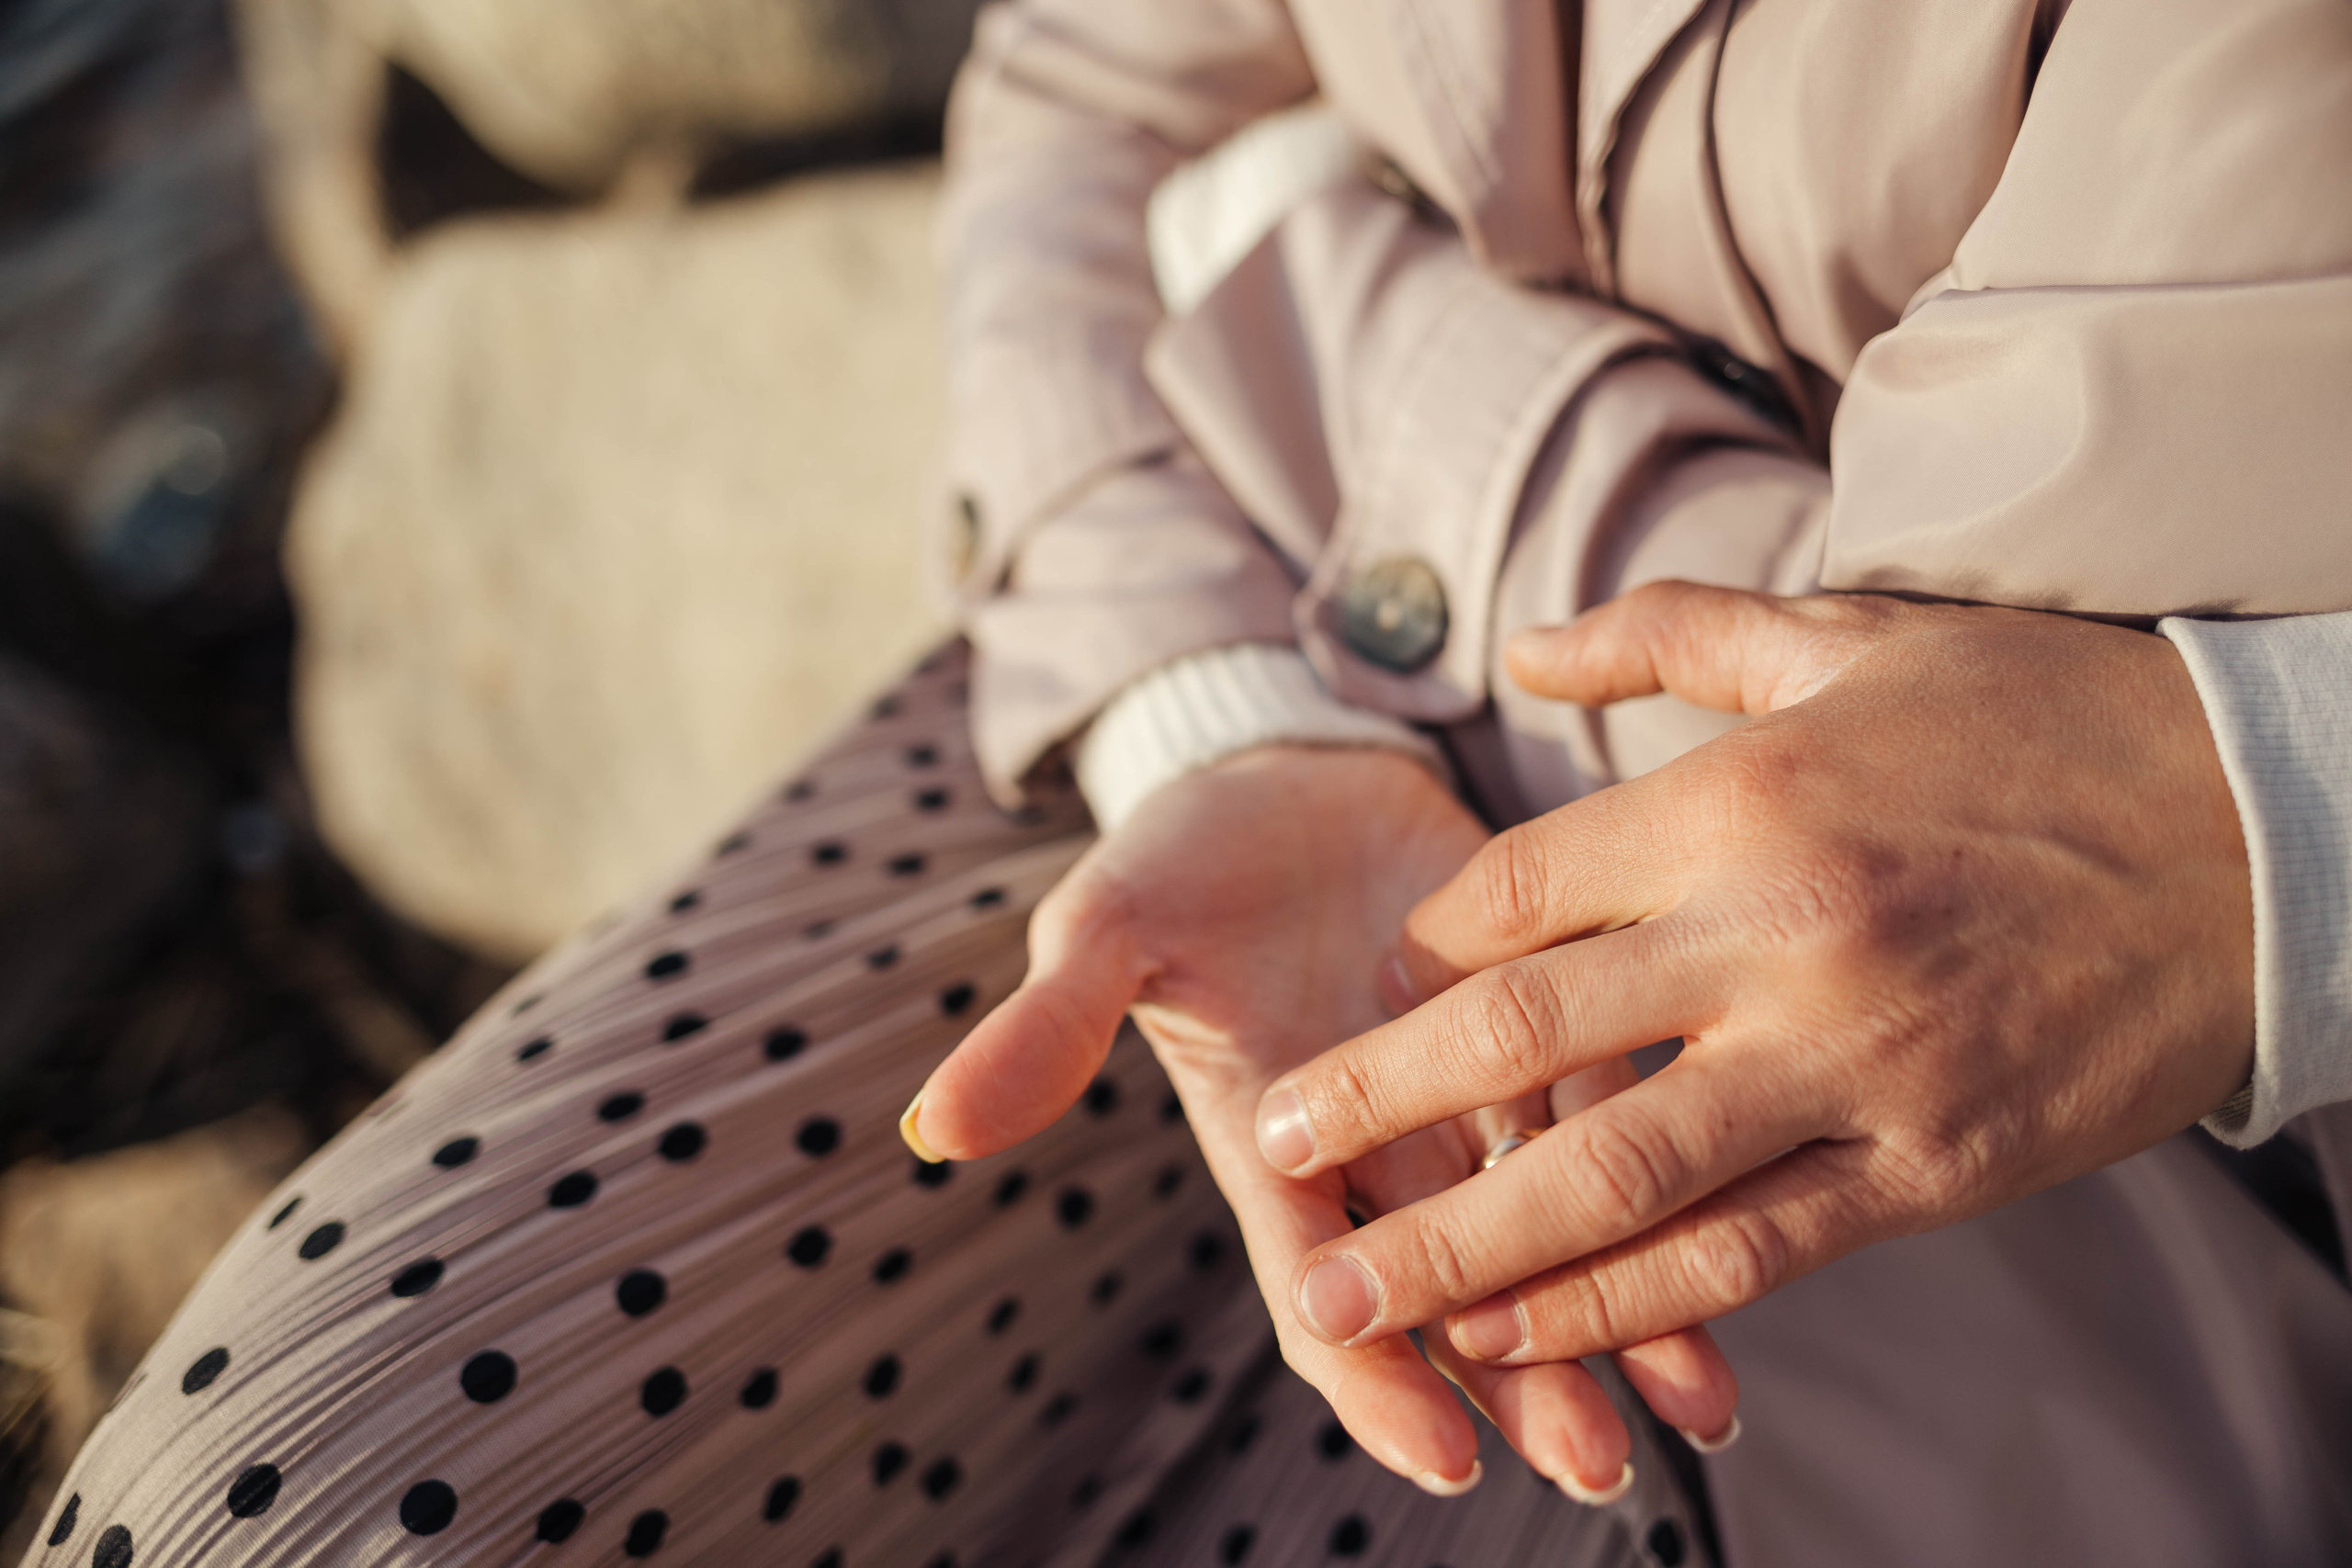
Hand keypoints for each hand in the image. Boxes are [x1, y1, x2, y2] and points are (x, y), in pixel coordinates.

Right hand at [906, 745, 1740, 1495]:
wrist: (1281, 766)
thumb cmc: (1182, 857)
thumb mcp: (1104, 927)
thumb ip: (1045, 1030)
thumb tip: (933, 1124)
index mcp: (1273, 1136)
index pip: (1320, 1281)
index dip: (1375, 1370)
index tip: (1444, 1453)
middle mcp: (1383, 1141)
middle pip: (1456, 1284)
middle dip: (1526, 1375)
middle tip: (1598, 1462)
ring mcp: (1471, 1089)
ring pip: (1556, 1220)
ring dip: (1624, 1313)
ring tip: (1697, 1409)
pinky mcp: (1555, 1019)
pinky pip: (1619, 1114)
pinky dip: (1675, 1179)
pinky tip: (1750, 1247)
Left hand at [1253, 584, 2253, 1370]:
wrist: (2260, 830)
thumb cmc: (2038, 722)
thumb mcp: (1849, 638)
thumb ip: (1668, 636)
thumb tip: (1518, 647)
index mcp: (1741, 799)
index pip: (1517, 893)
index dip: (1425, 957)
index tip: (1375, 1004)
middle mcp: (1777, 933)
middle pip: (1524, 1042)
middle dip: (1380, 1105)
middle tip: (1272, 1154)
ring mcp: (1853, 1062)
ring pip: (1617, 1177)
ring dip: (1464, 1246)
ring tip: (1352, 1296)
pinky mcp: (1930, 1167)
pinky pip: (1747, 1254)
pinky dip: (1622, 1306)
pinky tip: (1527, 1332)